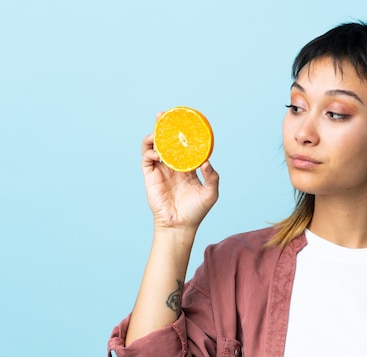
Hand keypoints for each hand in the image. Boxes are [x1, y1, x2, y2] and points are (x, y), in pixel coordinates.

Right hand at [141, 116, 218, 230]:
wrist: (180, 225)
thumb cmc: (196, 211)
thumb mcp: (211, 193)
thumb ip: (212, 177)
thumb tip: (206, 161)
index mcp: (187, 168)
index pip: (183, 146)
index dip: (181, 134)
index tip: (182, 122)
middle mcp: (173, 167)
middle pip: (166, 142)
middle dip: (163, 128)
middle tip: (162, 115)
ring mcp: (161, 171)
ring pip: (154, 148)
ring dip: (153, 137)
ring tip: (156, 131)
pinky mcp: (150, 177)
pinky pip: (147, 160)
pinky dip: (150, 152)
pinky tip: (157, 153)